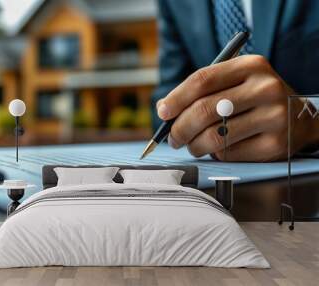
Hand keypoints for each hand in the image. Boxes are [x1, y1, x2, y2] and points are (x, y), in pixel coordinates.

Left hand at [156, 55, 318, 161]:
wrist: (298, 119)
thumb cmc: (255, 99)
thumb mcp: (235, 83)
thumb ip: (202, 91)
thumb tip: (164, 109)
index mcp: (251, 66)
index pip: (202, 80)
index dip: (176, 98)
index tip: (162, 113)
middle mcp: (265, 88)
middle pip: (204, 110)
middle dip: (179, 128)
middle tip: (173, 138)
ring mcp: (273, 117)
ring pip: (214, 136)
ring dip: (194, 145)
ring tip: (191, 145)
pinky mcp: (274, 144)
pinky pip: (228, 153)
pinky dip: (215, 154)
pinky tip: (218, 149)